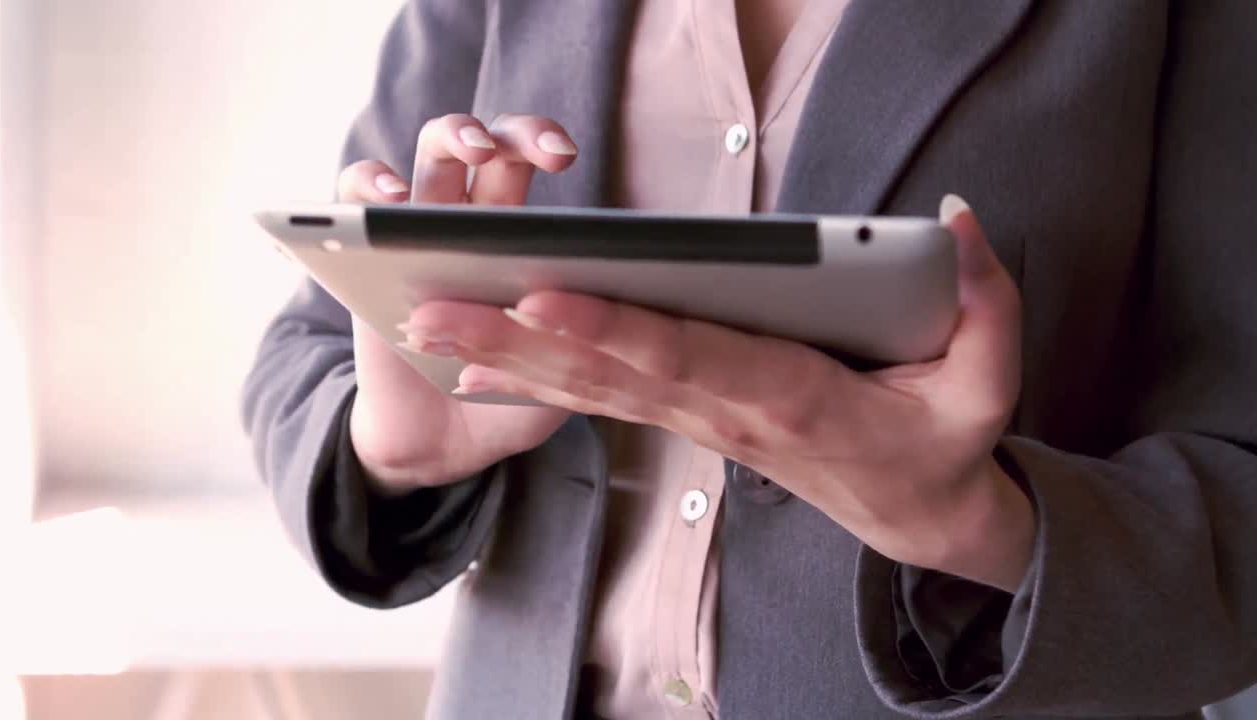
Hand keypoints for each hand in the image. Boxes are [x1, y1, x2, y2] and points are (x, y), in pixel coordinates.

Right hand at [343, 114, 579, 490]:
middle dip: (510, 134)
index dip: (540, 143)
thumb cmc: (511, 400)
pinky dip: (363, 190)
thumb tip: (603, 298)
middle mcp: (464, 221)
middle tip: (537, 154)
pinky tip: (387, 207)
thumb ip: (579, 337)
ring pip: (424, 156)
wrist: (444, 446)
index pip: (526, 163)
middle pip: (483, 144)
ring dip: (447, 140)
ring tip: (470, 155)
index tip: (564, 155)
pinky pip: (350, 200)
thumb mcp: (561, 372)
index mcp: (514, 235)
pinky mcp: (362, 258)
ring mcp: (412, 234)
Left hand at [402, 195, 1034, 589]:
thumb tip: (959, 221)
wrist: (913, 513)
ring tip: (428, 330)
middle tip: (434, 310)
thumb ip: (985, 305)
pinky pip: (603, 400)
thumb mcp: (987, 384)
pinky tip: (475, 371)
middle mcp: (729, 412)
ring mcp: (703, 420)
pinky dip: (537, 384)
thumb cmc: (940, 443)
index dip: (618, 328)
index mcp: (792, 398)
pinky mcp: (693, 417)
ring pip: (594, 386)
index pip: (694, 356)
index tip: (545, 296)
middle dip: (520, 338)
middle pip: (614, 370)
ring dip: (508, 357)